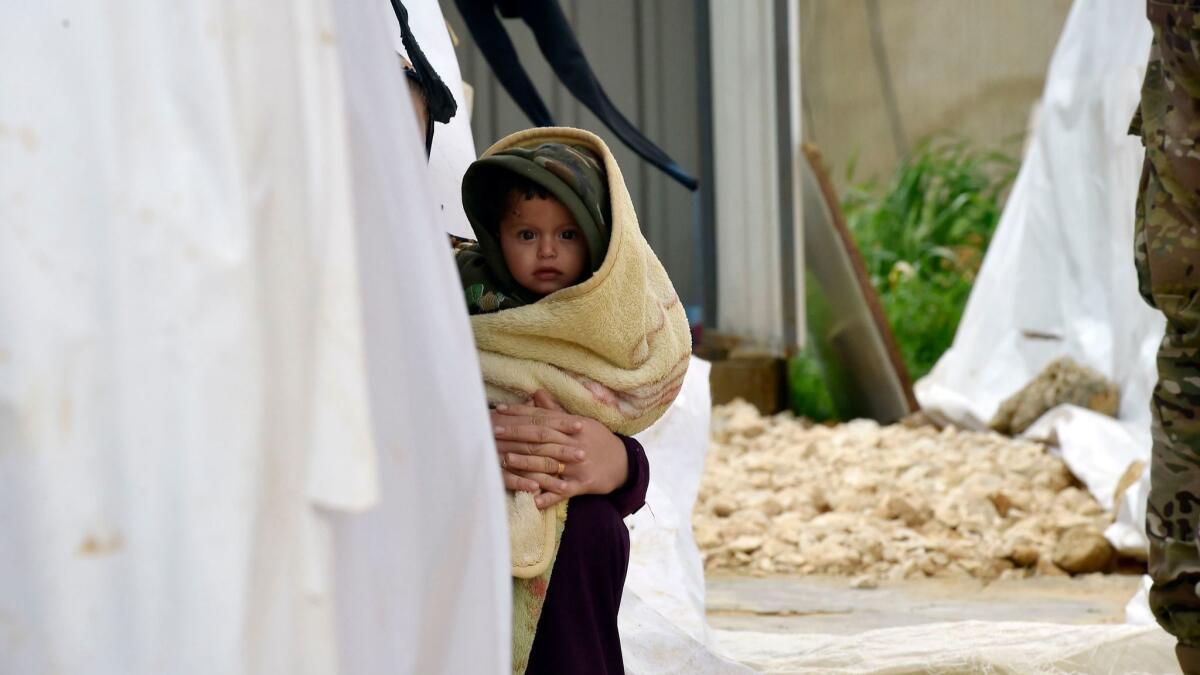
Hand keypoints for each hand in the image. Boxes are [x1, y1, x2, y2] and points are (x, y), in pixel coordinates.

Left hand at [491, 390, 628, 508]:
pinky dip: (548, 497)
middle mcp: (575, 442)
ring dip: (526, 463)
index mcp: (574, 425)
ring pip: (549, 463)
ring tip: (506, 460)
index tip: (498, 412)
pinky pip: (564, 491)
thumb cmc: (597, 439)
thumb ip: (556, 410)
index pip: (542, 417)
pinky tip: (532, 499)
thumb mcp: (580, 421)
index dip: (519, 414)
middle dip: (516, 434)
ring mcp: (579, 465)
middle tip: (493, 433)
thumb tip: (536, 393)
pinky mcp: (584, 484)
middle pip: (542, 438)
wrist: (624, 463)